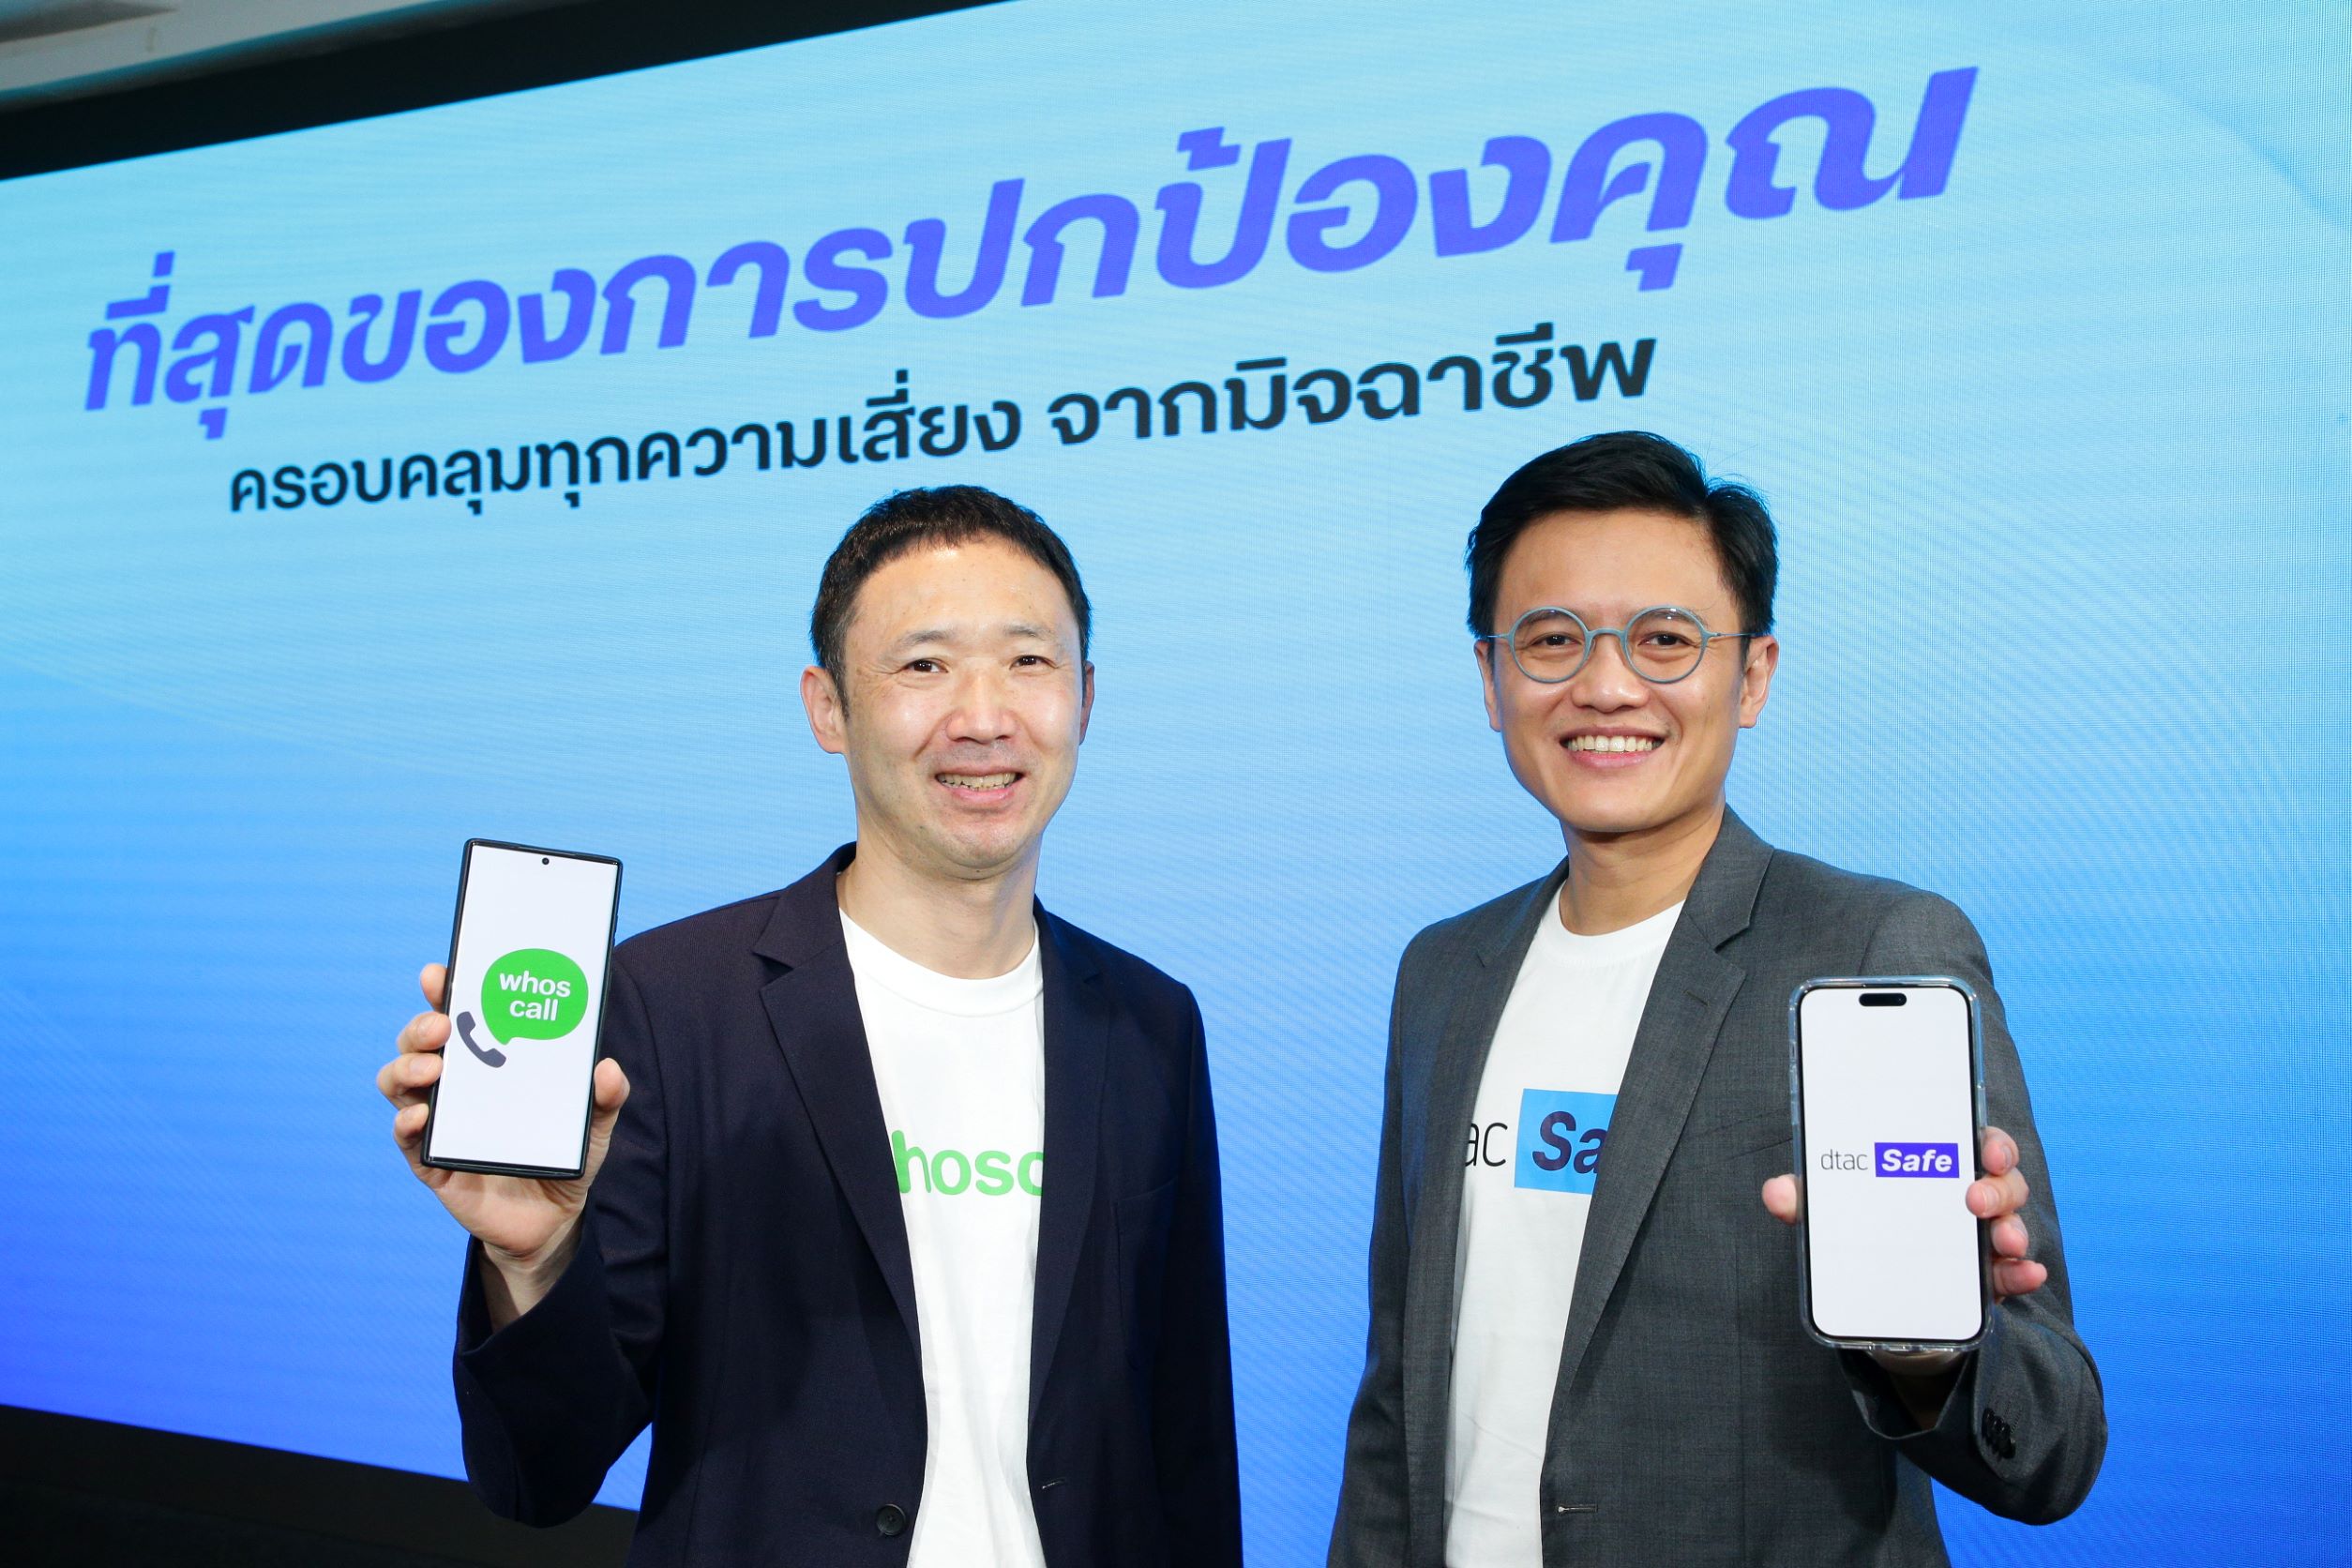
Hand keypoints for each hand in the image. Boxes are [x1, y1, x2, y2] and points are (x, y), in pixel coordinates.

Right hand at [377, 962, 629, 1316]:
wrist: (553, 1219)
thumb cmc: (563, 1153)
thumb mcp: (594, 1123)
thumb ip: (606, 1097)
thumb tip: (607, 1068)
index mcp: (488, 1064)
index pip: (457, 1018)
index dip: (443, 991)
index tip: (440, 973)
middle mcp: (456, 1087)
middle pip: (417, 1044)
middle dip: (421, 1026)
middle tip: (444, 1025)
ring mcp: (440, 1123)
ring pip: (399, 1084)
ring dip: (406, 1068)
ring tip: (432, 1067)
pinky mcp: (432, 1165)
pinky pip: (407, 1141)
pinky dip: (407, 1124)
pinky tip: (423, 1116)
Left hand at [1763, 1127, 2046, 1388]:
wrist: (1876, 1299)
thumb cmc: (1863, 1232)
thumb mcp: (1833, 1214)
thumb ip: (1806, 1201)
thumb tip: (1775, 1193)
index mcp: (1936, 1167)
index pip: (1974, 1141)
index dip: (1989, 1140)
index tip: (1985, 1149)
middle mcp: (1967, 1196)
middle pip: (2002, 1180)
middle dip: (1998, 1187)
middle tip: (1976, 1200)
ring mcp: (1980, 1239)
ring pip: (2013, 1223)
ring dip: (2014, 1230)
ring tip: (2002, 1243)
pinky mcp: (1986, 1280)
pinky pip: (2014, 1274)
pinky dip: (2022, 1274)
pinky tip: (2025, 1275)